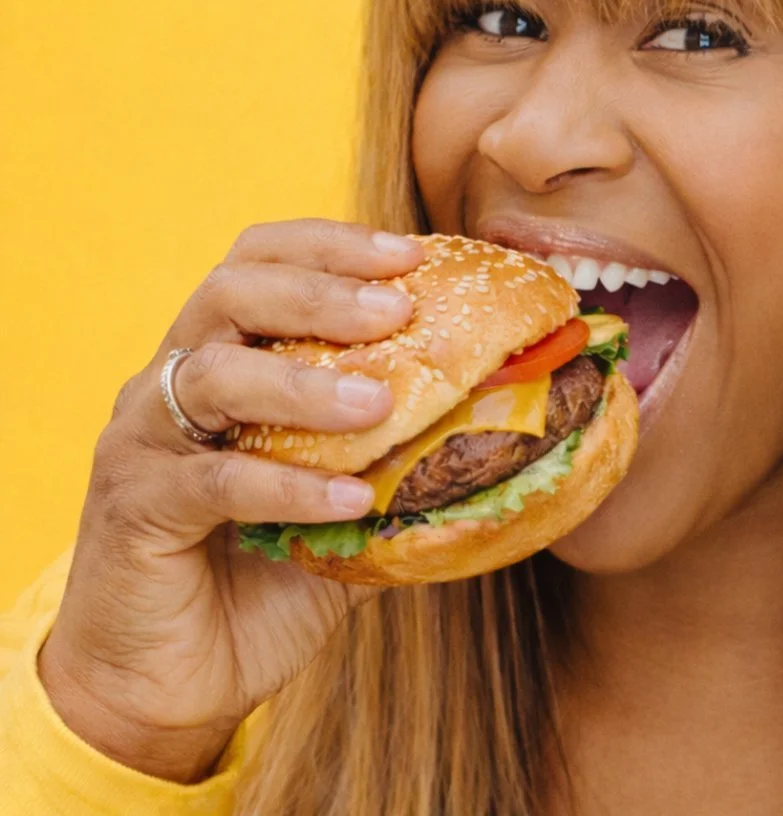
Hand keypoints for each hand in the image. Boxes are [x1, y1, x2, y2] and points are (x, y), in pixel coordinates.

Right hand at [37, 219, 423, 782]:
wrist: (172, 678)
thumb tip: (505, 423)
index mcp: (222, 353)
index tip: (410, 253)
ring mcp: (145, 440)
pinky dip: (288, 485)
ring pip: (212, 374)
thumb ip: (402, 455)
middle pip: (231, 291)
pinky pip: (213, 482)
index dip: (331, 245)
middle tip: (396, 308)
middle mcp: (174, 379)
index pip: (262, 260)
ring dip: (303, 382)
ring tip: (379, 402)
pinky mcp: (136, 508)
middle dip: (322, 289)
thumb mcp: (345, 498)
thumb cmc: (261, 573)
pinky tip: (352, 498)